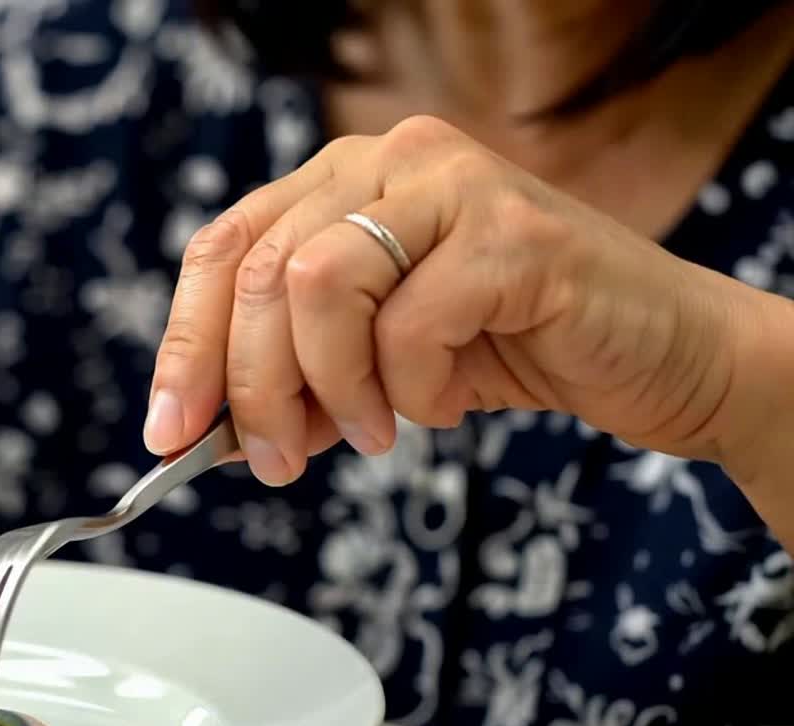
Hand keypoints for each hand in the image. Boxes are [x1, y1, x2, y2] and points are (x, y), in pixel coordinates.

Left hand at [145, 114, 766, 484]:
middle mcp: (390, 161)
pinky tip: (446, 403)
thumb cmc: (515, 348)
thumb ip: (297, 375)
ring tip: (375, 429)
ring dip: (332, 387)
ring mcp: (452, 184)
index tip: (169, 431)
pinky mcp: (510, 232)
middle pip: (259, 272)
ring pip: (316, 286)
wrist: (659, 358)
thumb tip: (204, 427)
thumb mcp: (377, 362)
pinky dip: (413, 391)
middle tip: (276, 461)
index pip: (225, 249)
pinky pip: (408, 324)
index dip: (185, 345)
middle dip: (250, 387)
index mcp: (344, 180)